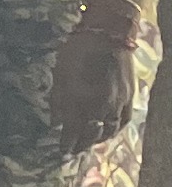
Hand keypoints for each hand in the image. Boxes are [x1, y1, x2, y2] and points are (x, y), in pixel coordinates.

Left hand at [56, 31, 137, 150]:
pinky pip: (123, 121)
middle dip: (81, 143)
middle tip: (73, 151)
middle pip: (91, 133)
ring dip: (98, 139)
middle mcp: (101, 105)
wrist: (108, 35)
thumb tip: (56, 123)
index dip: (67, 142)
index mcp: (81, 100)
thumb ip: (58, 101)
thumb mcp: (60, 74)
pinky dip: (115, 130)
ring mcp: (118, 102)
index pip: (73, 130)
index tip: (62, 151)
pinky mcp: (130, 97)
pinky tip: (109, 132)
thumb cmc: (77, 52)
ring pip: (109, 129)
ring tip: (89, 143)